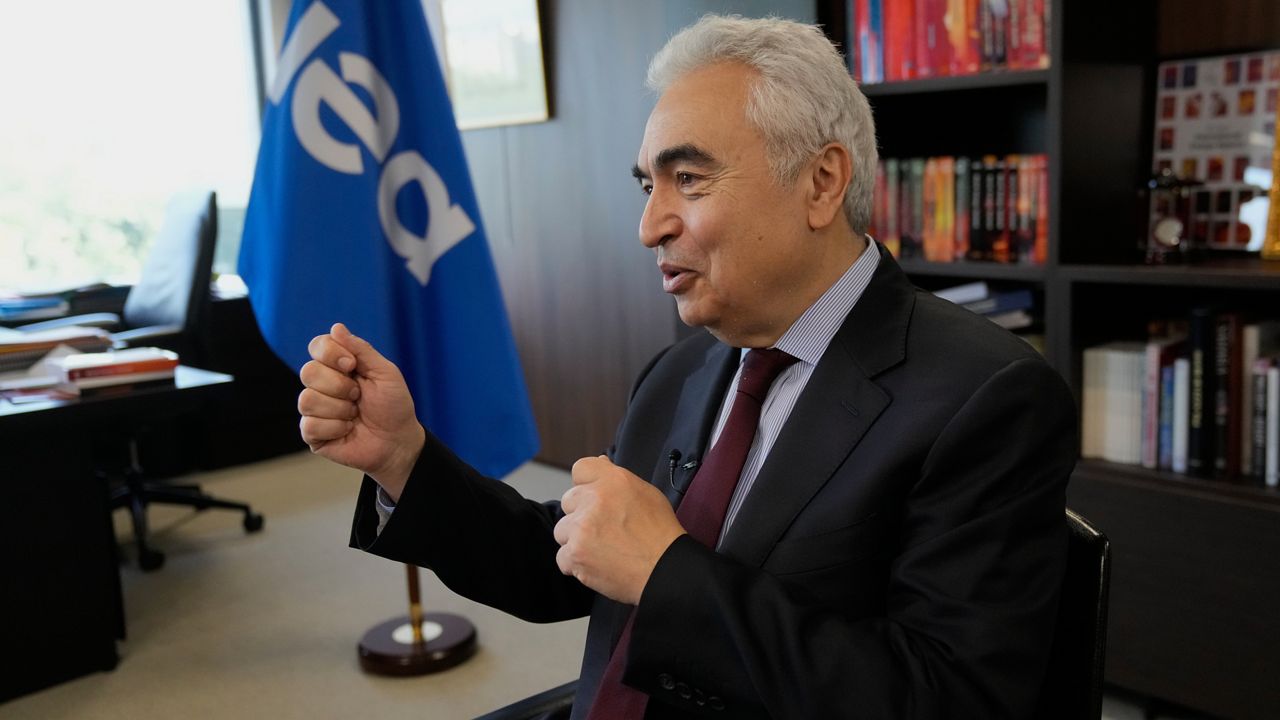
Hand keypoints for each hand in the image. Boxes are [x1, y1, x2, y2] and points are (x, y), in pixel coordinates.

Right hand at [298, 323, 424, 499]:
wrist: (398, 441)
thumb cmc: (394, 406)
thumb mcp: (385, 373)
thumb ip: (362, 350)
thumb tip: (336, 327)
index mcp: (338, 366)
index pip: (317, 346)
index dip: (331, 353)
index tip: (353, 365)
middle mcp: (322, 384)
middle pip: (308, 372)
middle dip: (340, 386)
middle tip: (358, 396)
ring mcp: (315, 409)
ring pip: (307, 399)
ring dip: (340, 409)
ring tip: (354, 415)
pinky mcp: (312, 433)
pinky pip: (310, 425)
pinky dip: (335, 428)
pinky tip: (347, 430)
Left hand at [553, 456, 686, 604]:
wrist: (665, 569)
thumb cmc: (660, 533)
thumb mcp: (646, 493)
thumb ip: (617, 477)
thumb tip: (600, 463)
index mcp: (613, 480)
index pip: (581, 469)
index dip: (586, 484)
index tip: (593, 497)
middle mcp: (594, 500)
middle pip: (568, 501)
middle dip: (581, 514)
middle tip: (603, 529)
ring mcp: (581, 527)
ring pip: (562, 530)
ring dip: (576, 540)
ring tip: (602, 548)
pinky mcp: (575, 554)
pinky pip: (562, 557)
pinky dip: (576, 564)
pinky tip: (597, 564)